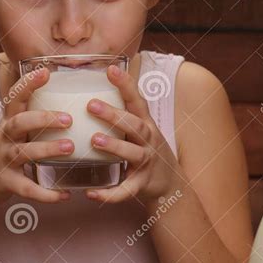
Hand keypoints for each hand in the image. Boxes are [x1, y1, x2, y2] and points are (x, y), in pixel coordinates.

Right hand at [0, 66, 74, 204]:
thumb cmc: (5, 150)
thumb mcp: (13, 130)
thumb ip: (34, 116)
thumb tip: (68, 98)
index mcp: (9, 122)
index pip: (15, 98)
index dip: (28, 84)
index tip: (45, 72)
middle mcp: (4, 138)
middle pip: (19, 123)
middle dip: (43, 119)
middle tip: (69, 119)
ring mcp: (3, 160)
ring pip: (23, 153)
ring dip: (47, 150)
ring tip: (70, 148)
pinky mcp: (6, 183)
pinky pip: (27, 188)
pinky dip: (46, 194)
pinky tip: (64, 195)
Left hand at [85, 64, 179, 204]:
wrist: (172, 185)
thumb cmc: (148, 151)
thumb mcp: (142, 129)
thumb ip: (123, 113)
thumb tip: (93, 90)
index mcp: (145, 124)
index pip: (137, 100)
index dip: (125, 84)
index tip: (110, 69)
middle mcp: (148, 140)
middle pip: (133, 124)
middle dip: (113, 114)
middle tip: (91, 105)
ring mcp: (146, 162)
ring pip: (131, 153)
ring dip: (113, 146)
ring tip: (94, 140)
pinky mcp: (142, 184)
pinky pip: (125, 190)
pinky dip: (109, 194)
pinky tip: (90, 193)